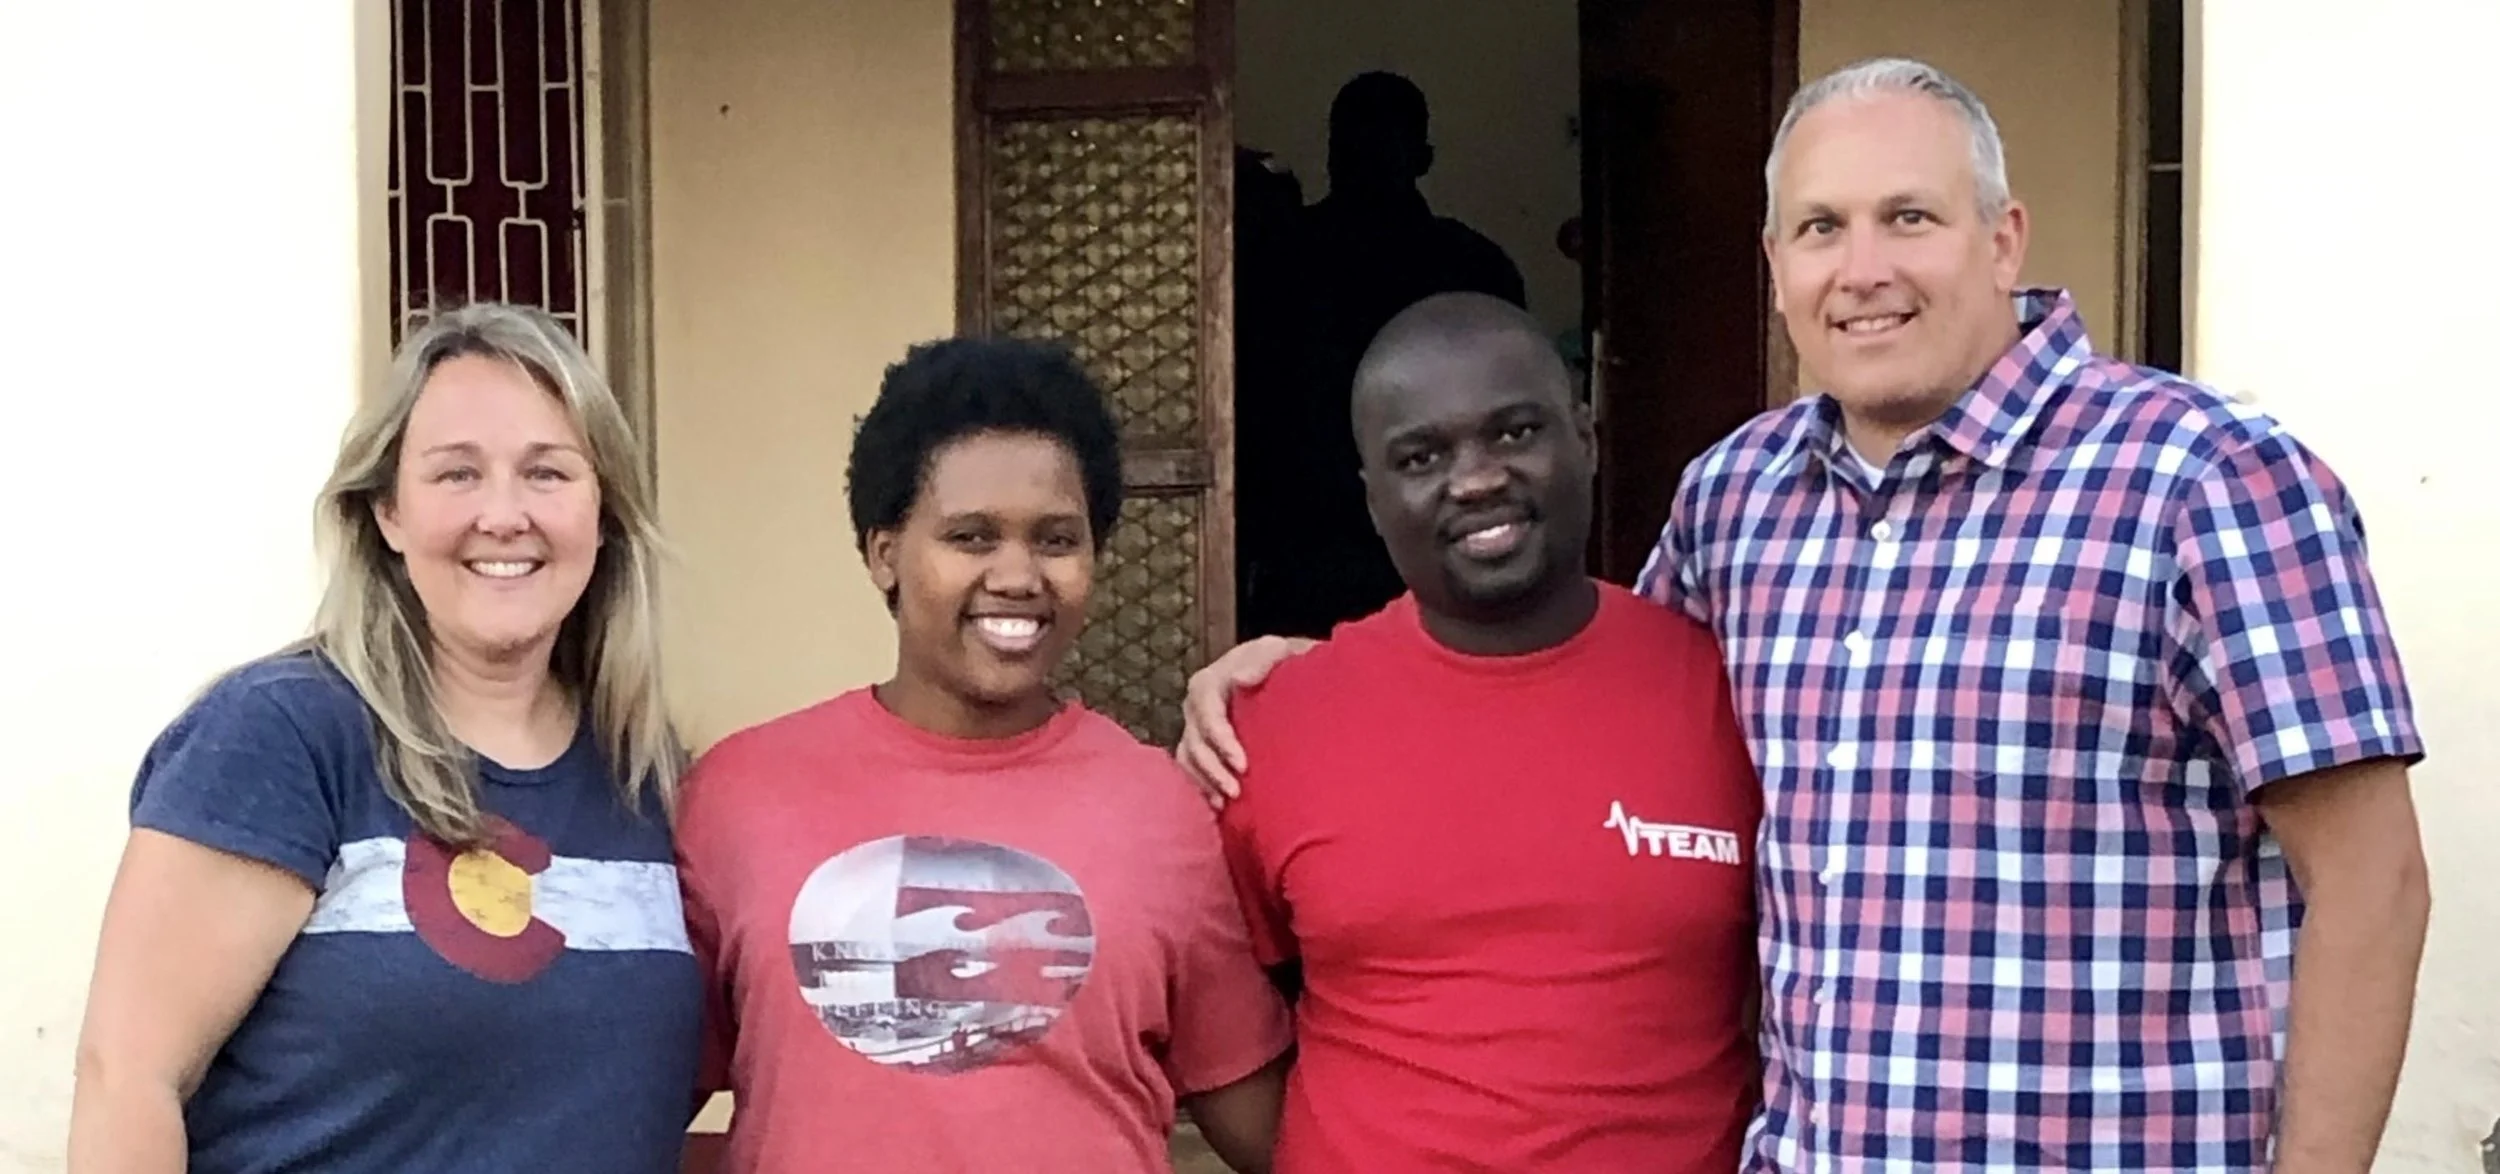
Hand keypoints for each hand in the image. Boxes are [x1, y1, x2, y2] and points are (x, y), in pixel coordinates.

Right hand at [1176, 636, 1314, 805]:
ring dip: (1205, 782)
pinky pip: (1191, 770)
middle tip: (1236, 791)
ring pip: (1188, 759)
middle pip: (1193, 742)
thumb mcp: (1277, 651)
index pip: (1205, 712)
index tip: (1242, 764)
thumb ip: (1262, 659)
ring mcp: (1196, 728)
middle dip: (1212, 769)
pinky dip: (1201, 788)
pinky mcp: (1202, 747)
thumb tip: (1239, 679)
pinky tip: (1219, 806)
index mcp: (1209, 683)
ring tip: (1226, 803)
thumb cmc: (1281, 663)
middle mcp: (1196, 708)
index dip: (1219, 739)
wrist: (1282, 674)